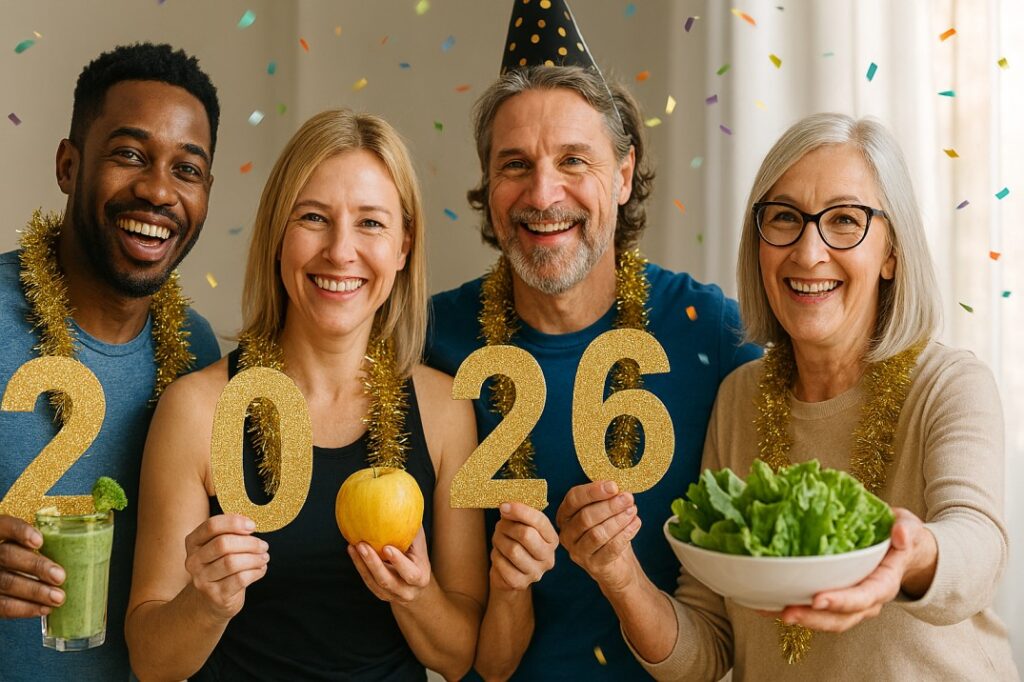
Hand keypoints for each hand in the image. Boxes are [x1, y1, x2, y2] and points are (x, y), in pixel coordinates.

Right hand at [0, 514, 65, 617]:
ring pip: (6, 582)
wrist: (6, 577)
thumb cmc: (27, 558)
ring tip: (59, 597)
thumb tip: (82, 550)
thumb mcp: (28, 545)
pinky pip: (3, 605)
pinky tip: (44, 608)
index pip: (4, 526)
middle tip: (61, 576)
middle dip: (36, 566)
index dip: (20, 531)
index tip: (40, 541)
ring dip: (35, 591)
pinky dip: (25, 608)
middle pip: (8, 555)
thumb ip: (44, 544)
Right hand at [183, 514, 267, 619]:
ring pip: (232, 562)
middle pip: (223, 544)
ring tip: (264, 557)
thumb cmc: (220, 566)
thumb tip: (249, 524)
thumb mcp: (219, 547)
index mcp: (193, 542)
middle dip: (249, 543)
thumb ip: (230, 533)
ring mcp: (202, 580)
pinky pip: (240, 579)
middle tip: (263, 545)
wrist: (211, 600)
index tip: (252, 526)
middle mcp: (193, 561)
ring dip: (254, 558)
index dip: (234, 522)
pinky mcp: (216, 596)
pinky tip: (261, 569)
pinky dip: (256, 571)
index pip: (211, 526)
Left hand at [349, 528, 430, 604]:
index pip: (409, 573)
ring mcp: (391, 595)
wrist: (416, 589)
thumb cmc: (418, 558)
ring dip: (362, 564)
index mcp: (419, 578)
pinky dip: (359, 566)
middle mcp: (406, 591)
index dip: (398, 562)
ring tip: (353, 546)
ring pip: (373, 583)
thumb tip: (408, 503)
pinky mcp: (380, 595)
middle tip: (362, 545)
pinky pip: (367, 581)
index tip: (387, 547)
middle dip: (373, 564)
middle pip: (387, 581)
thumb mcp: (420, 547)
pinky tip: (352, 550)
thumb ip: (413, 531)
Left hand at [489, 503, 557, 591]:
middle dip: (507, 527)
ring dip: (499, 541)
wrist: (507, 573)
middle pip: (526, 534)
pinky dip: (496, 557)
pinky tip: (499, 556)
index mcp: (552, 539)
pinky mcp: (520, 583)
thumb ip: (517, 514)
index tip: (504, 506)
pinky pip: (503, 565)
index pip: (540, 521)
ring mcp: (536, 573)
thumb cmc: (514, 542)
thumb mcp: (519, 525)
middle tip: (500, 526)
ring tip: (499, 541)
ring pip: (512, 549)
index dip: (520, 511)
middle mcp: (548, 557)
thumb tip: (506, 507)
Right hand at [555, 481, 641, 592]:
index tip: (613, 486)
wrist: (617, 564)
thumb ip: (607, 498)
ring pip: (597, 534)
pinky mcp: (593, 565)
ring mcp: (578, 552)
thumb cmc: (609, 532)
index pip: (573, 499)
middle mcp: (567, 534)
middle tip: (628, 498)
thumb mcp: (604, 512)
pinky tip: (635, 524)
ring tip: (633, 511)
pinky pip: (610, 549)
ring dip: (618, 520)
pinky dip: (624, 535)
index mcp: (565, 515)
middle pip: (585, 517)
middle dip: (609, 506)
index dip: (593, 491)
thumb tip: (617, 488)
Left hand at [766, 508, 936, 632]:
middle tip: (786, 612)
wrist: (901, 551)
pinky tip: (766, 604)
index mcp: (883, 583)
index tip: (818, 599)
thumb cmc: (901, 537)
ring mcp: (849, 603)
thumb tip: (900, 534)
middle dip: (813, 617)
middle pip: (840, 617)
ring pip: (825, 620)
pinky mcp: (833, 598)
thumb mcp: (908, 527)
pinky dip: (790, 608)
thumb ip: (906, 529)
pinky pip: (813, 610)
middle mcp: (866, 600)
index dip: (842, 601)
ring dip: (799, 618)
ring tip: (771, 610)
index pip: (864, 597)